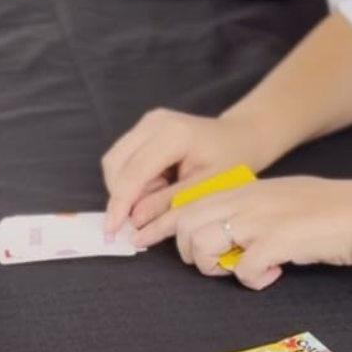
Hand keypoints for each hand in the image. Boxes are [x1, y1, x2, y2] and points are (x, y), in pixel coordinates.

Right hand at [101, 108, 262, 235]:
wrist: (241, 136)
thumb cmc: (231, 161)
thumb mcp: (205, 188)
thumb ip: (168, 204)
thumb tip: (134, 221)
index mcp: (173, 134)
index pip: (134, 172)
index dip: (120, 202)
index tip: (111, 229)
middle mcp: (152, 122)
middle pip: (115, 163)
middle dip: (122, 195)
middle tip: (147, 212)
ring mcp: (145, 122)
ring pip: (114, 161)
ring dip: (127, 187)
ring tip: (159, 194)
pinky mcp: (142, 128)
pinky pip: (123, 158)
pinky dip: (132, 179)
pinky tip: (157, 184)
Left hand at [139, 176, 351, 290]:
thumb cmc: (322, 211)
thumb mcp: (275, 199)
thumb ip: (245, 210)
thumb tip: (222, 236)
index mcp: (241, 189)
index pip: (186, 203)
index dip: (158, 223)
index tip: (139, 238)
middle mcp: (243, 201)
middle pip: (185, 225)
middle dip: (186, 252)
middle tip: (212, 265)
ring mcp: (257, 220)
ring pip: (201, 244)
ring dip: (213, 266)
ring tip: (241, 270)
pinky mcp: (275, 241)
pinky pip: (242, 268)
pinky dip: (251, 279)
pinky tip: (271, 275)